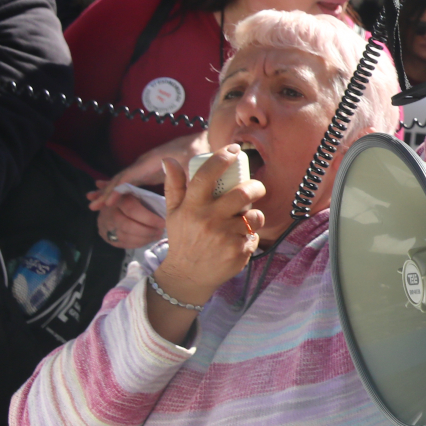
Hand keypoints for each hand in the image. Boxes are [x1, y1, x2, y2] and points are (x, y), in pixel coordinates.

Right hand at [88, 132, 205, 202]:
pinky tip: (113, 197)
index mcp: (151, 161)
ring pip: (124, 180)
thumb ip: (184, 174)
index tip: (107, 203)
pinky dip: (120, 189)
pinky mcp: (151, 172)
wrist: (205, 141)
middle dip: (106, 192)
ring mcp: (147, 167)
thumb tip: (177, 186)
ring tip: (94, 202)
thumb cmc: (199, 151)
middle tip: (92, 206)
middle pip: (121, 178)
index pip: (128, 177)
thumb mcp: (193, 162)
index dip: (116, 190)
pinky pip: (131, 181)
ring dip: (109, 191)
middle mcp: (145, 163)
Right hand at [95, 190, 163, 250]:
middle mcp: (108, 212)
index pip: (132, 209)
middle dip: (147, 231)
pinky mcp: (106, 236)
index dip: (149, 218)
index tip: (163, 223)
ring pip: (125, 236)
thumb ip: (149, 199)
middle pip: (127, 225)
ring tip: (157, 235)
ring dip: (144, 238)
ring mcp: (105, 225)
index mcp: (118, 198)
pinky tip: (149, 239)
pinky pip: (123, 243)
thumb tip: (166, 210)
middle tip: (161, 231)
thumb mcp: (138, 193)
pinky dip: (138, 243)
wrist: (109, 205)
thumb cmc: (132, 198)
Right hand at [150, 147, 266, 307]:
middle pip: (243, 193)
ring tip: (246, 218)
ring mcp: (224, 236)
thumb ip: (174, 186)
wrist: (187, 275)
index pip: (206, 176)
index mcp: (191, 207)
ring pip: (254, 216)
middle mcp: (208, 220)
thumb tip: (169, 160)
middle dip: (256, 187)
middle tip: (255, 188)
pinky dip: (250, 235)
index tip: (233, 150)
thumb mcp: (173, 213)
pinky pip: (254, 236)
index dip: (222, 158)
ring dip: (255, 215)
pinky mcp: (238, 251)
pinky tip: (239, 239)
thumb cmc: (183, 239)